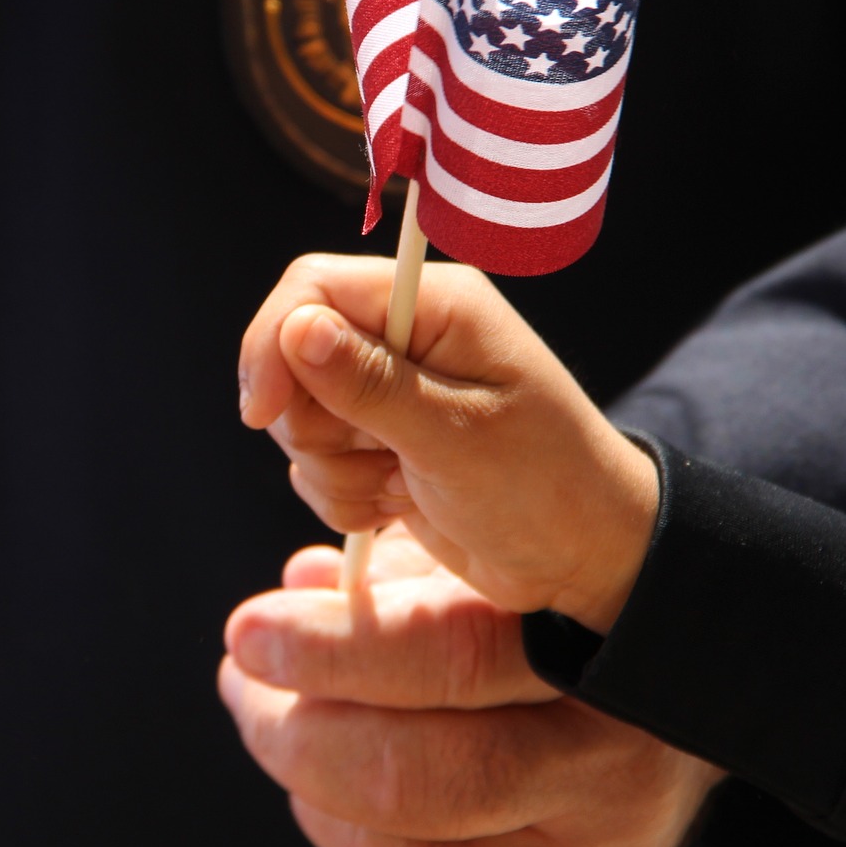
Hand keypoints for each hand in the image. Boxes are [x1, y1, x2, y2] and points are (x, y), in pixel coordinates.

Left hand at [220, 527, 724, 846]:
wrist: (682, 702)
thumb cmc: (552, 615)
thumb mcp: (493, 565)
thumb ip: (399, 570)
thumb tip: (300, 588)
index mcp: (593, 651)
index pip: (447, 654)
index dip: (329, 650)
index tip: (248, 632)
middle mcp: (604, 766)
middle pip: (409, 780)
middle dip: (293, 738)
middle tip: (243, 688)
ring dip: (316, 805)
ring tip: (295, 745)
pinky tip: (357, 812)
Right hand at [238, 255, 657, 630]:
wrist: (584, 558)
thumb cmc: (545, 486)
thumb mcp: (458, 437)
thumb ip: (371, 383)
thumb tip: (296, 328)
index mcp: (434, 306)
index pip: (311, 288)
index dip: (273, 343)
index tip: (261, 413)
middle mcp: (405, 336)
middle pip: (292, 359)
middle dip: (317, 426)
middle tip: (384, 458)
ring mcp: (390, 391)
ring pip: (300, 420)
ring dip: (337, 471)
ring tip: (405, 486)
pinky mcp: (379, 441)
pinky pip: (316, 464)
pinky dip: (346, 496)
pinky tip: (402, 503)